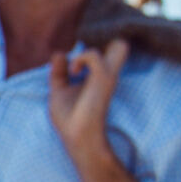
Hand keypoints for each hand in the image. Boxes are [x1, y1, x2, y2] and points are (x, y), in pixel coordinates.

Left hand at [48, 39, 129, 167]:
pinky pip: (94, 55)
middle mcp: (108, 75)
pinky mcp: (104, 79)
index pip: (112, 52)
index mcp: (100, 77)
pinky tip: (74, 73)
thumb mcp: (59, 91)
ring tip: (75, 70)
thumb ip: (59, 73)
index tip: (78, 61)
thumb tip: (59, 53)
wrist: (76, 137)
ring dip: (90, 52)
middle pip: (122, 47)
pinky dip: (81, 58)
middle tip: (83, 62)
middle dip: (105, 44)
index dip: (96, 49)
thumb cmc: (69, 120)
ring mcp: (108, 76)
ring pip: (119, 45)